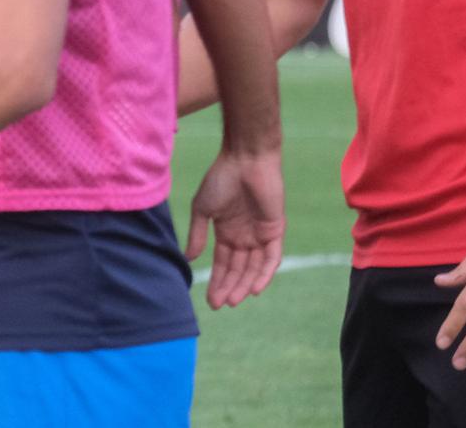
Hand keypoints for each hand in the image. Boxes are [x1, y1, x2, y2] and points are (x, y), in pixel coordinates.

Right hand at [185, 146, 285, 308]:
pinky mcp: (275, 231)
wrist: (245, 160)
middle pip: (238, 269)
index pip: (223, 263)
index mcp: (226, 231)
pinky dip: (265, 274)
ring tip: (234, 301)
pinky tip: (255, 289)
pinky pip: (271, 258)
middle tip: (220, 305)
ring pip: (254, 268)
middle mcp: (244, 236)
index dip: (217, 281)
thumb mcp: (202, 209)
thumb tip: (189, 259)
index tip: (209, 299)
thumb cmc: (221, 179)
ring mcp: (261, 235)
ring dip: (245, 285)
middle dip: (229, 287)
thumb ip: (197, 234)